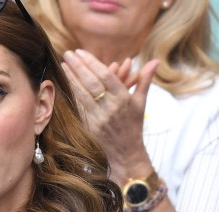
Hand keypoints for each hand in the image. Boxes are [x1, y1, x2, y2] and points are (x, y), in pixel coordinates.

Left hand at [60, 49, 158, 182]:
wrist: (127, 152)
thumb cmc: (134, 125)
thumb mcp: (141, 103)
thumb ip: (145, 80)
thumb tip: (154, 61)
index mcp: (124, 99)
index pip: (106, 76)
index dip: (92, 63)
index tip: (81, 52)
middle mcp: (111, 107)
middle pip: (92, 83)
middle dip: (79, 67)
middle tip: (68, 53)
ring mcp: (99, 118)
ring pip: (83, 94)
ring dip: (72, 78)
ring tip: (64, 64)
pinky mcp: (90, 125)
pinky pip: (79, 106)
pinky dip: (72, 93)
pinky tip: (65, 83)